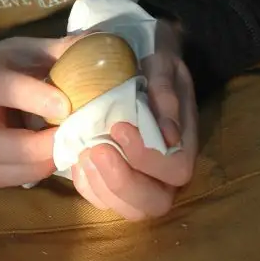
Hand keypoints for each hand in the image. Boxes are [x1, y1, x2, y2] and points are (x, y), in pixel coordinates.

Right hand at [0, 37, 72, 188]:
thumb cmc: (11, 64)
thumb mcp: (32, 49)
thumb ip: (62, 50)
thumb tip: (101, 44)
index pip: (1, 88)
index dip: (33, 98)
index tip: (65, 105)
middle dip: (34, 146)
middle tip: (69, 140)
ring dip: (35, 165)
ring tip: (65, 153)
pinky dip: (27, 175)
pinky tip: (49, 161)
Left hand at [71, 20, 197, 220]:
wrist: (134, 52)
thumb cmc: (151, 55)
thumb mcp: (162, 60)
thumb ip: (165, 91)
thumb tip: (169, 134)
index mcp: (183, 140)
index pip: (177, 170)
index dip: (148, 159)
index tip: (119, 128)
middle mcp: (166, 167)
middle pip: (155, 203)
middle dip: (123, 184)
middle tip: (95, 150)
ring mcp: (141, 176)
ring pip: (129, 209)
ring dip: (102, 187)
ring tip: (83, 154)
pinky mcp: (114, 176)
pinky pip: (103, 197)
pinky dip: (87, 185)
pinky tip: (76, 159)